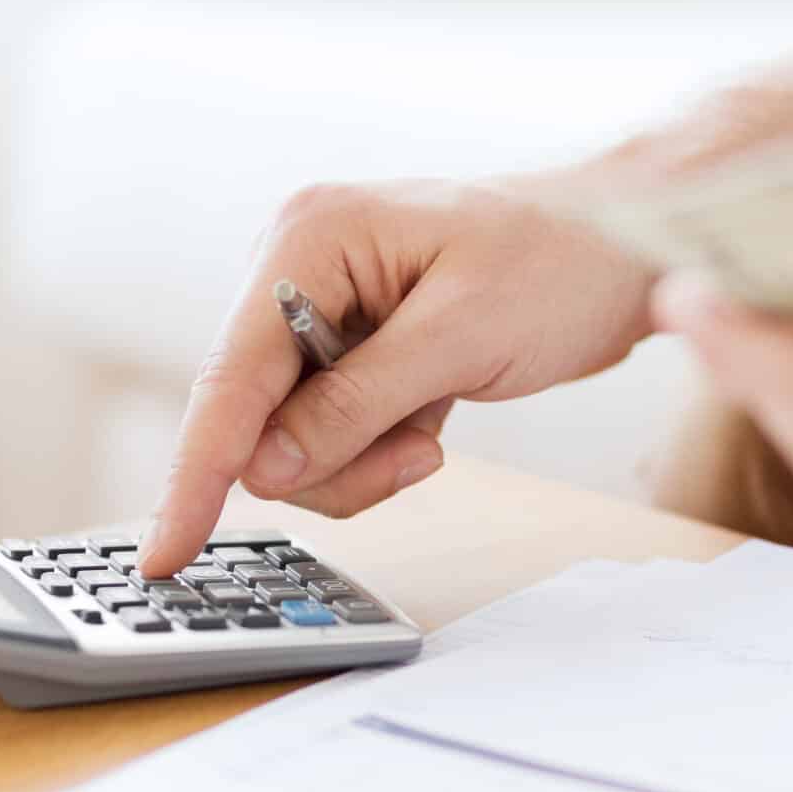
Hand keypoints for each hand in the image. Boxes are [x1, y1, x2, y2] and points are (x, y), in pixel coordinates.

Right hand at [140, 176, 655, 575]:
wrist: (629, 245)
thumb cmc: (560, 262)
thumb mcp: (461, 337)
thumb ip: (356, 404)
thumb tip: (266, 469)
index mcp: (306, 238)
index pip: (229, 375)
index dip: (196, 471)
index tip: (163, 552)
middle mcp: (295, 269)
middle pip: (254, 417)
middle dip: (330, 460)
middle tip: (419, 453)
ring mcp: (320, 312)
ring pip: (291, 439)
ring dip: (362, 460)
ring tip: (435, 431)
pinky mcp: (351, 350)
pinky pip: (330, 433)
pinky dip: (377, 450)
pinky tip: (433, 418)